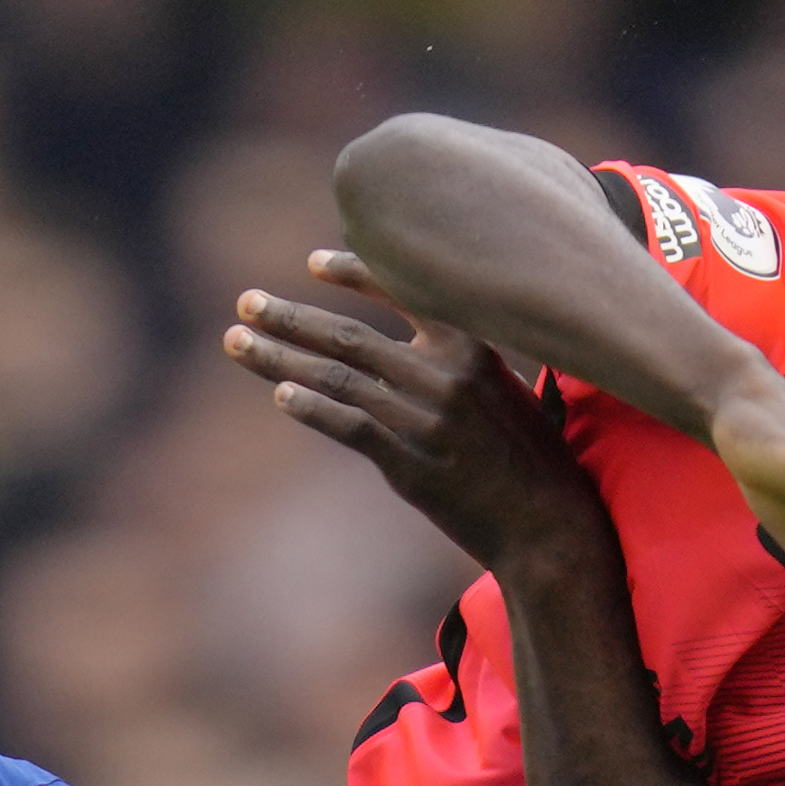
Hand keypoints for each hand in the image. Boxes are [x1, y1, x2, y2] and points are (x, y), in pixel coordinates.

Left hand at [225, 256, 622, 583]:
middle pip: (348, 335)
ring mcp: (424, 416)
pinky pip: (348, 425)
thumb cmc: (528, 455)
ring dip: (278, 358)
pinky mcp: (409, 461)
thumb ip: (459, 357)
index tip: (312, 262)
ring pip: (334, 377)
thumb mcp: (504, 387)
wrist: (548, 522)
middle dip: (290, 316)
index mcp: (473, 342)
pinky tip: (280, 395)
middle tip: (245, 301)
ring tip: (236, 341)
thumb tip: (411, 341)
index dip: (354, 272)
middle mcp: (444, 372)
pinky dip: (310, 407)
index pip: (401, 291)